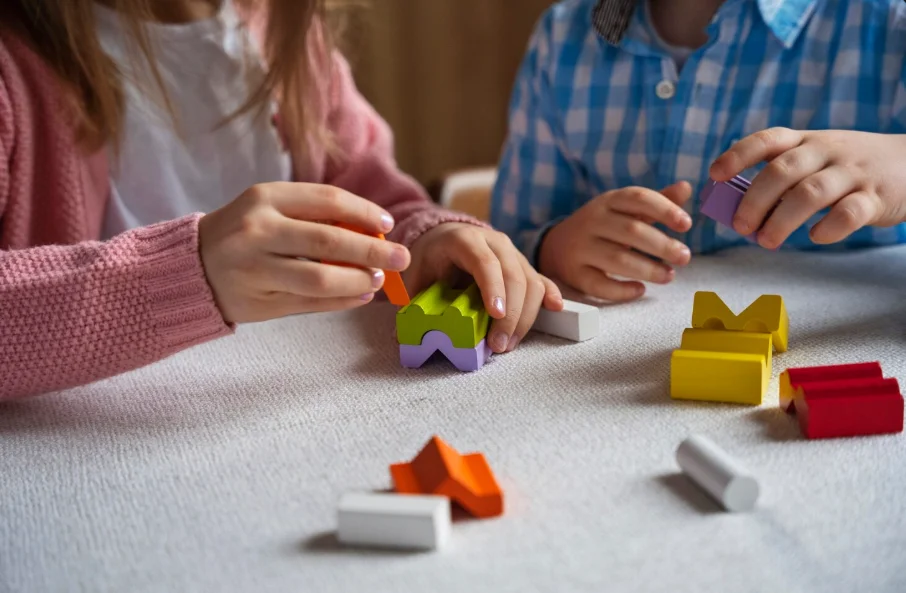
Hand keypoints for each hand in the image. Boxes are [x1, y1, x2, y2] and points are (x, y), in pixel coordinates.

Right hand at [199, 182, 409, 322]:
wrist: (190, 267)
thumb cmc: (242, 233)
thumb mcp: (268, 209)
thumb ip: (313, 216)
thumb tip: (373, 231)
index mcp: (265, 198)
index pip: (328, 200)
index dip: (364, 212)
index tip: (386, 224)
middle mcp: (258, 230)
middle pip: (329, 240)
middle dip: (373, 250)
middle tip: (401, 257)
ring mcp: (256, 268)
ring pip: (321, 277)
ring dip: (358, 280)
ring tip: (379, 279)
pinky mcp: (258, 302)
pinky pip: (311, 303)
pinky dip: (342, 301)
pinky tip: (361, 296)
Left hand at [405, 223, 562, 353]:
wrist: (443, 236)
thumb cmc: (429, 258)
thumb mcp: (415, 274)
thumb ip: (413, 302)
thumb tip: (405, 339)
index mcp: (465, 240)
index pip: (485, 262)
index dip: (492, 287)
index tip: (495, 314)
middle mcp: (494, 242)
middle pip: (514, 275)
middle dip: (510, 314)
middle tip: (499, 345)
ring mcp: (512, 253)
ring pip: (531, 281)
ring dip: (525, 316)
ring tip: (509, 344)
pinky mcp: (523, 265)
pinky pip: (540, 279)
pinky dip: (549, 295)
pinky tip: (556, 309)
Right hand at [538, 183, 692, 300]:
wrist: (557, 246)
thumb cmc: (603, 226)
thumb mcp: (625, 210)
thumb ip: (656, 202)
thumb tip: (686, 187)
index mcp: (608, 201)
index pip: (638, 198)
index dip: (664, 209)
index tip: (686, 224)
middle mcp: (591, 221)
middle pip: (631, 231)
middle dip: (662, 245)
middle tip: (685, 257)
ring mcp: (580, 248)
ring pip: (617, 259)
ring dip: (648, 269)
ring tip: (669, 276)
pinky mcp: (575, 274)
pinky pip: (599, 285)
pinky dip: (621, 290)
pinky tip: (640, 289)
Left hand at [710, 128, 905, 247]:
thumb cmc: (848, 168)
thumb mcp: (816, 159)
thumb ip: (781, 178)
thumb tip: (736, 208)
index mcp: (806, 141)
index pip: (767, 140)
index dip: (737, 155)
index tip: (714, 174)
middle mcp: (827, 151)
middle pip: (783, 170)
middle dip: (754, 200)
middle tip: (740, 226)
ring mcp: (853, 173)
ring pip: (811, 193)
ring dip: (782, 220)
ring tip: (766, 240)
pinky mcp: (876, 197)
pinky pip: (849, 213)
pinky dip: (828, 228)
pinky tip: (815, 237)